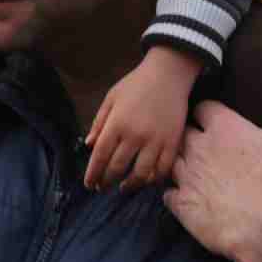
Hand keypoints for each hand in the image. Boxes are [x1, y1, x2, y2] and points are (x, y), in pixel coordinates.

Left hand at [85, 45, 200, 190]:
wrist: (169, 74)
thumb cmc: (136, 84)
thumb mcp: (112, 98)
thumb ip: (99, 122)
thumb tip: (89, 145)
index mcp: (117, 123)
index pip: (100, 156)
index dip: (93, 173)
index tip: (89, 183)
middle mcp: (135, 135)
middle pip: (117, 168)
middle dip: (106, 182)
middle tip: (102, 187)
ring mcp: (155, 140)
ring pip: (140, 174)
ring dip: (129, 185)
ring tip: (123, 188)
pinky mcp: (173, 142)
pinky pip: (163, 169)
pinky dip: (154, 179)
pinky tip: (147, 180)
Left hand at [164, 98, 261, 261]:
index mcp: (225, 128)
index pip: (203, 108)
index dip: (208, 116)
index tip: (215, 124)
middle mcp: (199, 147)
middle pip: (182, 132)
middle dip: (189, 139)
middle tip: (203, 152)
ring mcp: (186, 176)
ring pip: (170, 162)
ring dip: (179, 167)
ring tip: (194, 176)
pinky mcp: (180, 205)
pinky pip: (166, 195)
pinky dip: (174, 197)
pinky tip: (188, 201)